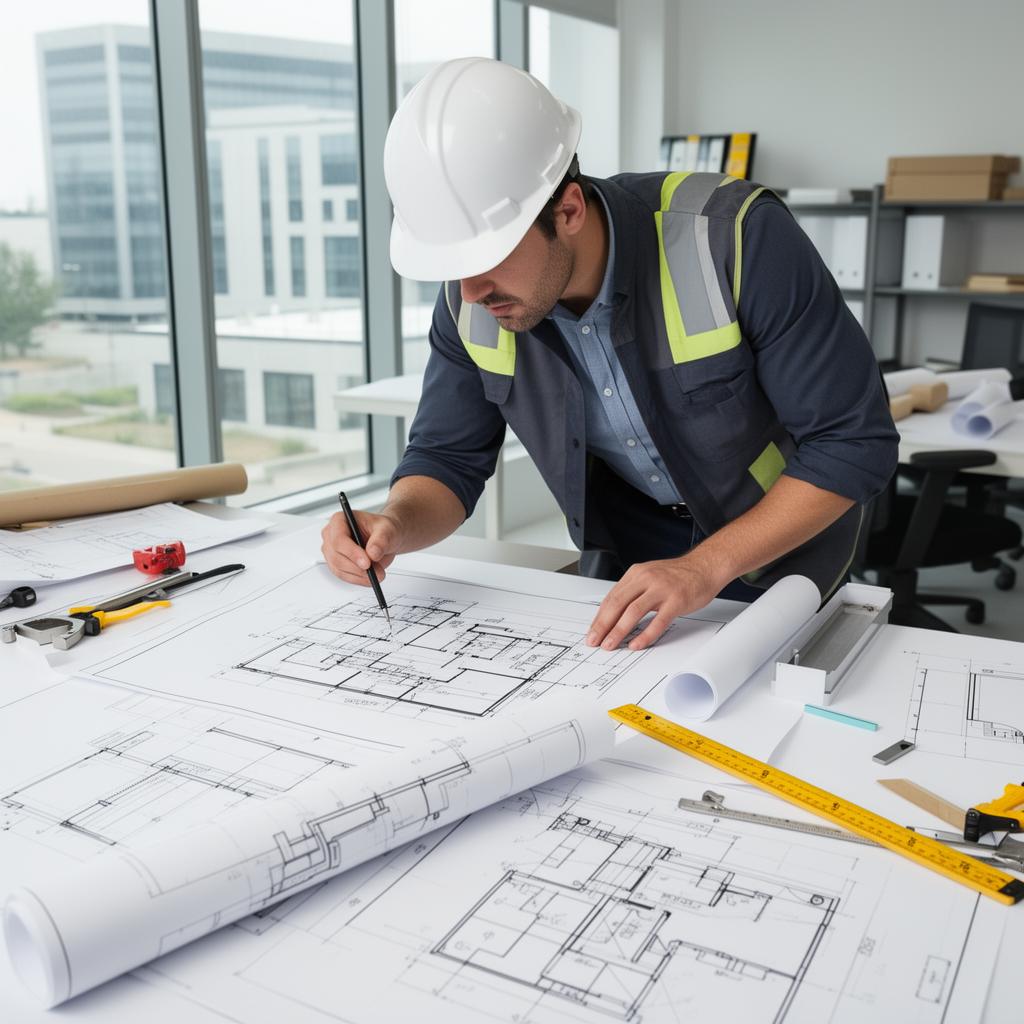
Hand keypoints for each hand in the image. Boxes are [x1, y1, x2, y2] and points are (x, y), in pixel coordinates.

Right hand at [321, 508, 401, 586]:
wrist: (387, 539)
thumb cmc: (383, 529)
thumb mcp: (388, 529)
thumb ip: (381, 540)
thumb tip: (373, 553)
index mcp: (340, 520)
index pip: (339, 538)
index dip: (352, 553)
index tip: (367, 563)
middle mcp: (332, 535)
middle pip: (336, 556)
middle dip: (357, 568)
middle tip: (376, 571)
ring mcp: (332, 551)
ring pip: (339, 569)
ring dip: (359, 575)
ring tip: (378, 574)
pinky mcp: (336, 564)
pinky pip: (343, 576)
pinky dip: (358, 579)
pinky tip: (370, 578)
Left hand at [586, 556, 721, 650]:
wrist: (705, 566)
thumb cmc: (678, 575)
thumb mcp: (649, 576)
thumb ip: (633, 591)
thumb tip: (614, 614)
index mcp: (636, 573)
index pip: (611, 597)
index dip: (599, 617)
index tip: (593, 631)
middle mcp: (646, 579)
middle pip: (617, 604)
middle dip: (603, 625)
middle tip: (594, 641)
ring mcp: (661, 589)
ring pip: (633, 612)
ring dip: (618, 631)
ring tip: (610, 644)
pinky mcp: (676, 601)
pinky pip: (658, 621)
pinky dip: (645, 635)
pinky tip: (636, 644)